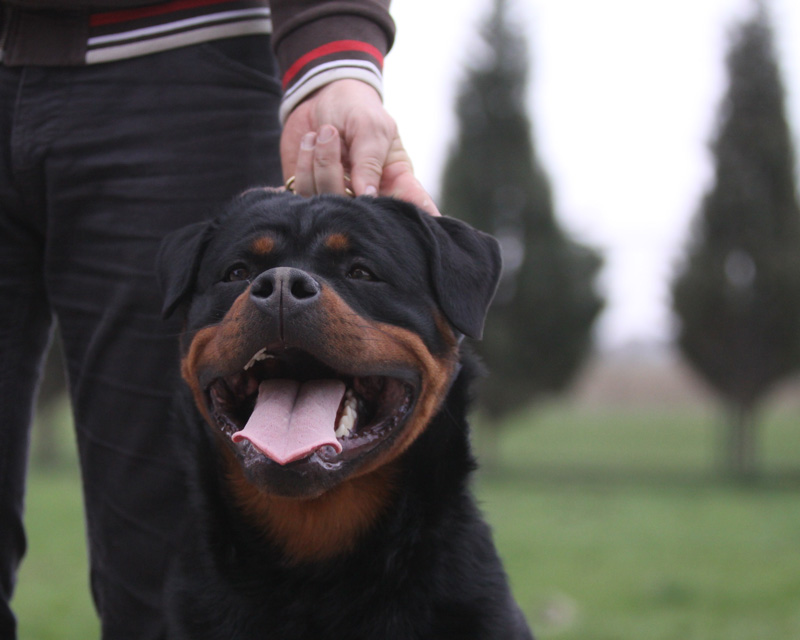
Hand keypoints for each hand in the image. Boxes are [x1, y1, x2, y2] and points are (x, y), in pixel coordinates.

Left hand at [280, 79, 440, 215]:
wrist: (320, 97)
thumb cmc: (355, 109)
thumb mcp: (370, 126)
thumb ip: (370, 160)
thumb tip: (368, 195)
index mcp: (396, 181)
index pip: (414, 206)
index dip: (423, 218)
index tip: (431, 224)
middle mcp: (369, 196)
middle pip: (357, 209)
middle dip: (336, 172)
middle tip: (332, 133)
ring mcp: (340, 199)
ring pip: (326, 200)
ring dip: (319, 159)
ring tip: (323, 132)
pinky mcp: (312, 196)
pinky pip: (302, 194)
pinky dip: (302, 164)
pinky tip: (309, 143)